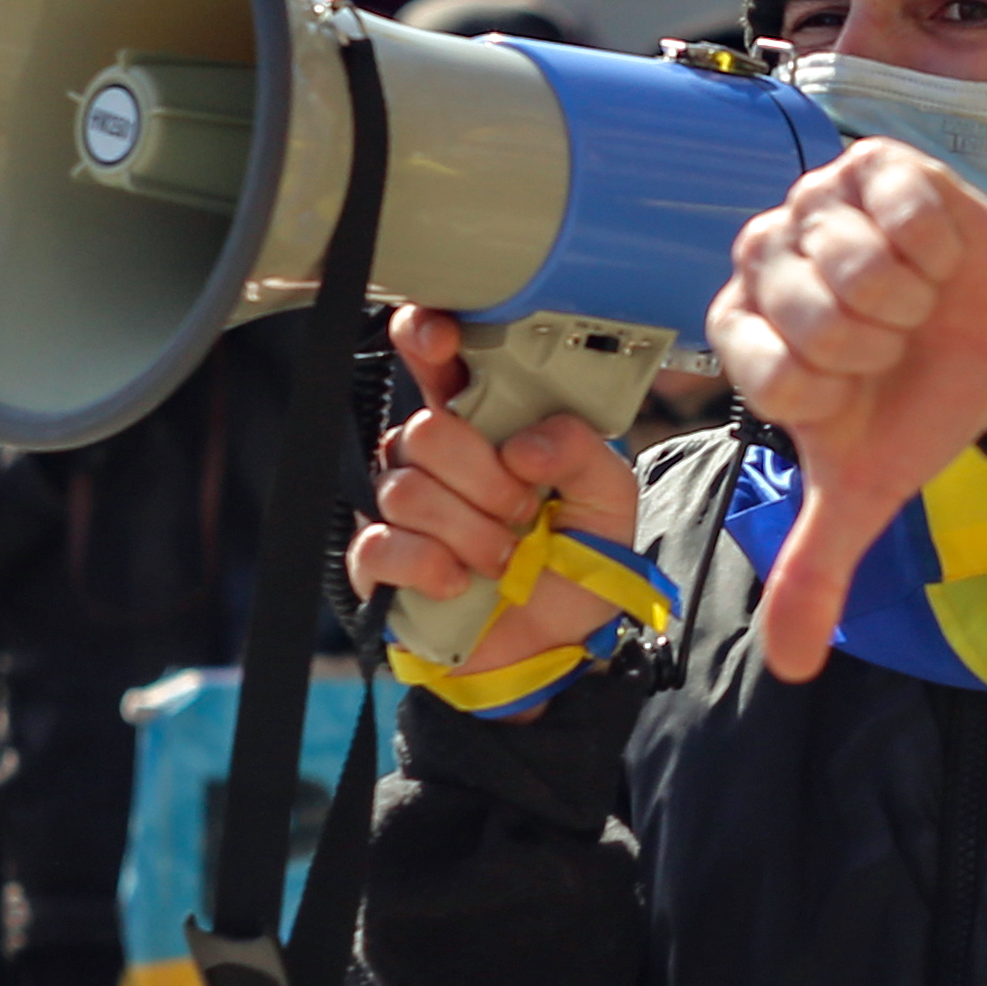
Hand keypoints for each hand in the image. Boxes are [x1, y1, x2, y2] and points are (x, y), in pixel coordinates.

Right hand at [349, 307, 646, 684]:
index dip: (426, 337)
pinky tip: (461, 582)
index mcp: (483, 426)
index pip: (436, 361)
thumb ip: (584, 452)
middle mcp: (432, 459)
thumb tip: (522, 445)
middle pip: (425, 431)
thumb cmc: (576, 565)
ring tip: (504, 558)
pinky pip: (381, 544)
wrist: (557, 649)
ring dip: (471, 532)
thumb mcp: (609, 500)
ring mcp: (399, 509)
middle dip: (484, 479)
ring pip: (407, 490)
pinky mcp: (378, 563)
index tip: (440, 338)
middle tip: (522, 512)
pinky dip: (431, 566)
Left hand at [705, 138, 986, 684]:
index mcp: (742, 330)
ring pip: (857, 264)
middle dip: (879, 347)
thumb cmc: (920, 402)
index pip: (774, 372)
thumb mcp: (868, 488)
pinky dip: (938, 249)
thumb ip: (815, 567)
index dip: (838, 391)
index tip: (859, 389)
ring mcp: (815, 201)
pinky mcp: (875, 165)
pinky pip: (903, 213)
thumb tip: (791, 665)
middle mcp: (763, 256)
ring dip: (910, 298)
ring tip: (916, 302)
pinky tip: (937, 259)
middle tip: (895, 344)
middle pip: (815, 316)